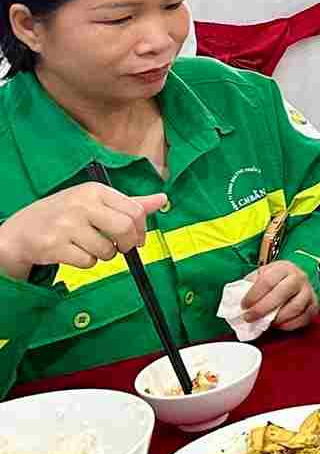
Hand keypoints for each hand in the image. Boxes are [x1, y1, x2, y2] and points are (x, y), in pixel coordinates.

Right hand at [0, 185, 168, 281]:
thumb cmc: (66, 214)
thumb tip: (163, 199)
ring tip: (90, 247)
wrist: (22, 230)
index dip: (142, 229)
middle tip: (121, 248)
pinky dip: (87, 263)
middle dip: (128, 244)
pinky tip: (75, 253)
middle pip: (124, 229)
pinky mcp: (54, 246)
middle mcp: (81, 204)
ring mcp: (66, 225)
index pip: (135, 210)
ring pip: (106, 250)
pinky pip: (88, 262)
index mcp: (95, 190)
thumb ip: (129, 203)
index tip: (138, 238)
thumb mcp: (95, 202)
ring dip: (104, 255)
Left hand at [241, 261, 319, 329]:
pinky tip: (279, 325)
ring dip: (276, 319)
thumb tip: (237, 298)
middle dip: (262, 309)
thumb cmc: (274, 280)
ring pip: (295, 307)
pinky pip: (304, 318)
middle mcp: (299, 277)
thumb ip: (250, 284)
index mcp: (284, 268)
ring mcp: (308, 291)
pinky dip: (290, 325)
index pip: (268, 281)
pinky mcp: (314, 305)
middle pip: (282, 294)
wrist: (292, 279)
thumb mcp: (260, 275)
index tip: (244, 305)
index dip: (254, 295)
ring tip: (265, 323)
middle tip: (249, 317)